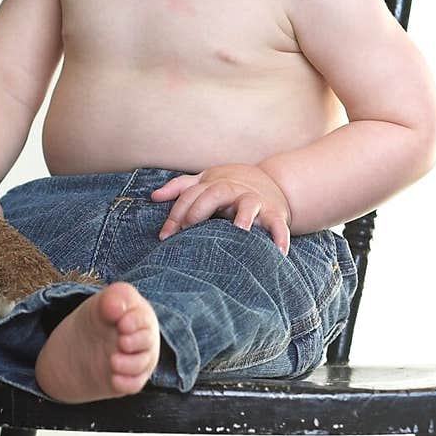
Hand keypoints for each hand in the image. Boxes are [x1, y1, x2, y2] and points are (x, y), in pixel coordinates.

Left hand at [151, 163, 291, 255]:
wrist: (274, 183)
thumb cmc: (231, 188)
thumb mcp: (206, 182)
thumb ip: (181, 188)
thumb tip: (154, 196)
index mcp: (215, 185)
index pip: (191, 195)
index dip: (176, 214)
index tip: (164, 236)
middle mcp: (234, 191)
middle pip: (216, 193)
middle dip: (201, 209)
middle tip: (190, 228)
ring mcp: (256, 202)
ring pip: (250, 205)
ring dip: (245, 216)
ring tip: (240, 231)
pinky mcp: (275, 213)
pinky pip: (278, 225)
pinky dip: (280, 238)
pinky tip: (279, 254)